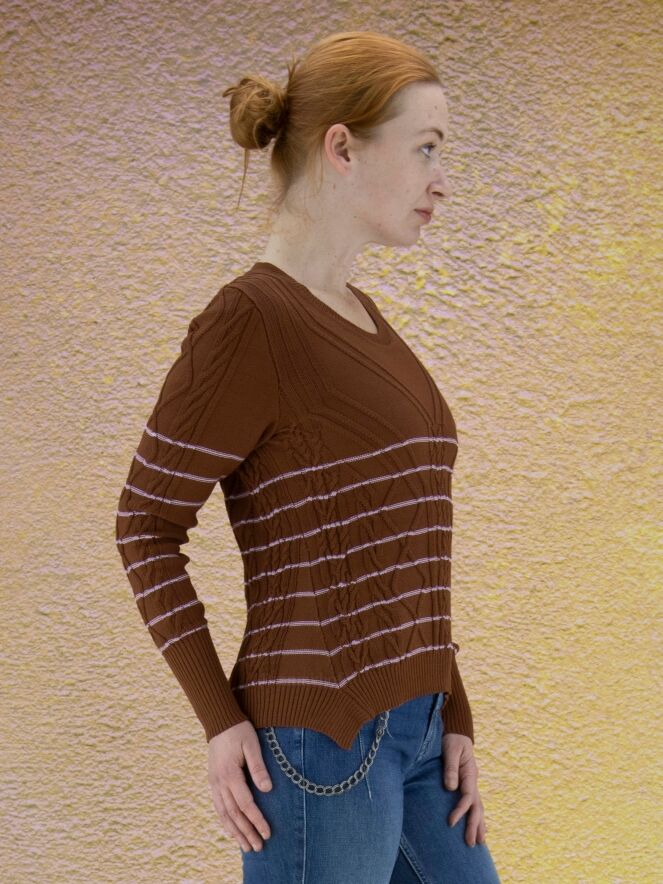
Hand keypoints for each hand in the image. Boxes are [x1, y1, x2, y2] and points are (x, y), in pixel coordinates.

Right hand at [208, 720, 272, 853]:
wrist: (219, 720)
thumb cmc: (239, 730)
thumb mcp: (251, 744)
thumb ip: (258, 767)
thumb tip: (267, 789)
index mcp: (230, 774)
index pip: (245, 804)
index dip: (257, 820)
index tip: (267, 833)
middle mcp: (219, 782)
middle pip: (234, 814)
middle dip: (246, 832)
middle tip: (258, 847)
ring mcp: (214, 783)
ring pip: (223, 814)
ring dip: (235, 832)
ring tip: (246, 846)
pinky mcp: (213, 782)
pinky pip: (218, 807)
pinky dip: (225, 822)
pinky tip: (231, 831)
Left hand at [443, 732, 487, 847]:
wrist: (457, 733)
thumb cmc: (451, 739)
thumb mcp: (450, 749)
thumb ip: (450, 767)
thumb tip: (450, 788)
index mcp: (470, 773)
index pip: (468, 797)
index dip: (460, 811)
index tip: (450, 822)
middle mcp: (473, 781)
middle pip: (477, 807)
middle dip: (474, 826)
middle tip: (471, 844)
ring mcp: (472, 783)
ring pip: (478, 807)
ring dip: (479, 825)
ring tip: (480, 843)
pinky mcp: (467, 784)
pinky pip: (474, 804)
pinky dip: (477, 816)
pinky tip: (479, 827)